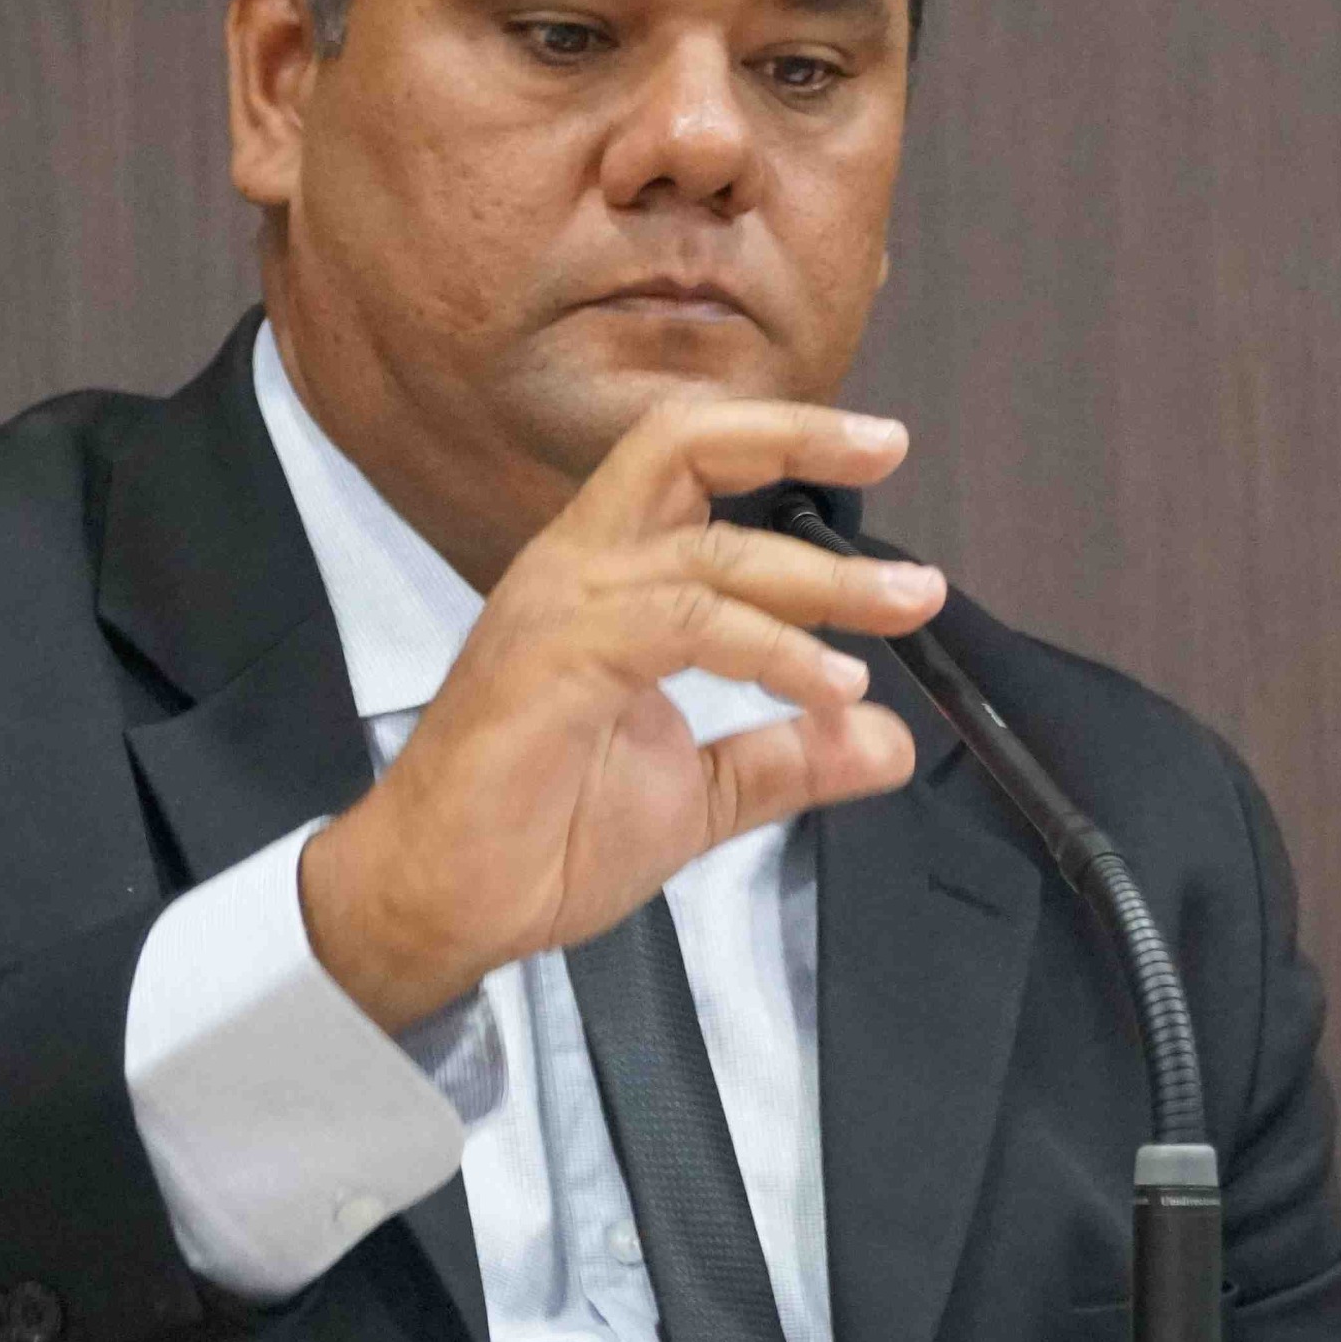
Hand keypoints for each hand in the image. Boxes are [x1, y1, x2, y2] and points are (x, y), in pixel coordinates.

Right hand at [295, 398, 946, 1030]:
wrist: (437, 903)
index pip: (688, 461)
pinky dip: (770, 650)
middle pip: (683, 445)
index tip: (878, 443)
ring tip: (902, 609)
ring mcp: (562, 609)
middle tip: (892, 445)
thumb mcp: (698, 794)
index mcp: (602, 577)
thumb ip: (787, 757)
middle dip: (795, 438)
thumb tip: (888, 741)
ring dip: (818, 579)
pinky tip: (828, 688)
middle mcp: (577, 569)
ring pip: (705, 552)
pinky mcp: (557, 660)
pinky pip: (683, 625)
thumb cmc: (539, 840)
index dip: (780, 438)